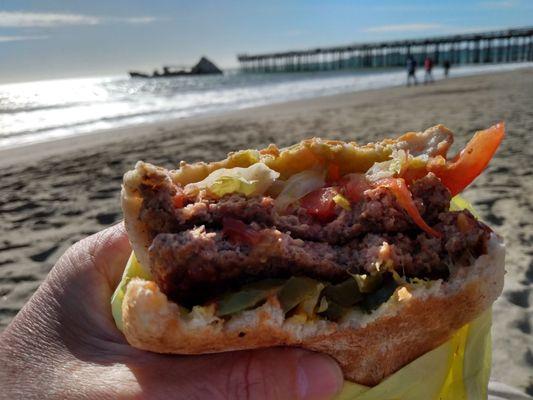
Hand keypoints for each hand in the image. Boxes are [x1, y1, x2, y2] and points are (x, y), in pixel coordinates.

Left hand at [0, 223, 342, 399]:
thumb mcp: (133, 396)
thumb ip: (222, 384)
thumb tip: (323, 373)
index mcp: (111, 260)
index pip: (196, 226)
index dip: (255, 232)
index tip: (311, 241)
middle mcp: (130, 280)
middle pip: (214, 269)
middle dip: (268, 280)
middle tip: (330, 285)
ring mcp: (143, 320)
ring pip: (216, 310)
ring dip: (261, 318)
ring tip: (321, 316)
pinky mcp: (153, 355)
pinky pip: (208, 345)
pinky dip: (242, 351)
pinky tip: (281, 358)